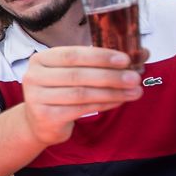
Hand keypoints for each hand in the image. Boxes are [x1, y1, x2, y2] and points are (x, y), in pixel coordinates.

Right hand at [20, 46, 143, 145]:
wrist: (38, 122)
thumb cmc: (60, 91)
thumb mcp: (72, 72)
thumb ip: (98, 63)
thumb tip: (142, 53)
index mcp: (41, 59)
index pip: (73, 55)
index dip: (100, 57)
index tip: (125, 60)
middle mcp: (34, 77)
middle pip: (78, 75)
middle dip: (110, 76)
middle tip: (135, 78)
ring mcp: (36, 98)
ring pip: (81, 94)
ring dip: (112, 92)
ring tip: (135, 92)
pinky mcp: (45, 116)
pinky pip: (80, 109)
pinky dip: (103, 105)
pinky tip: (119, 101)